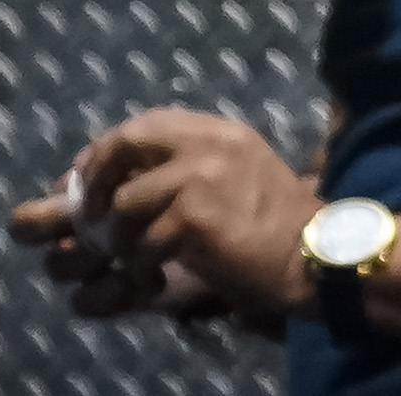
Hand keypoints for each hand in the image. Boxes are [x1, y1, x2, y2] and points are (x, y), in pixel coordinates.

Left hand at [28, 110, 315, 320]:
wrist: (310, 255)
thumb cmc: (270, 223)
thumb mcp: (234, 174)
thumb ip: (184, 166)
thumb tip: (118, 176)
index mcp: (219, 130)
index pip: (145, 123)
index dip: (107, 151)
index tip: (90, 182)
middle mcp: (210, 143)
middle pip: (126, 142)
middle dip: (97, 182)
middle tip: (92, 219)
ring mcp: (203, 177)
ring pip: (125, 204)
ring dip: (118, 240)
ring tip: (134, 259)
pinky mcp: (196, 217)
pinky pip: (142, 244)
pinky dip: (141, 267)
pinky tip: (155, 278)